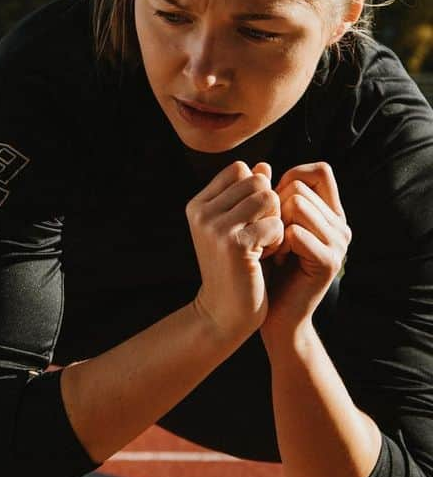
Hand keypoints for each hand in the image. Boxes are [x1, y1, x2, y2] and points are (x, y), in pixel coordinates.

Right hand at [186, 160, 283, 342]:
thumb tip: (263, 165)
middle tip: (260, 234)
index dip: (256, 191)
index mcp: (197, 205)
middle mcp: (201, 212)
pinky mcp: (235, 244)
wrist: (224, 312)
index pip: (240, 170)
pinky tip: (264, 258)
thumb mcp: (239, 226)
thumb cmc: (236, 267)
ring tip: (262, 245)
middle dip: (269, 206)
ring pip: (268, 198)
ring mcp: (215, 227)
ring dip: (275, 222)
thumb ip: (248, 195)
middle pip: (257, 181)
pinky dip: (278, 241)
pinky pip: (276, 224)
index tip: (250, 220)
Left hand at [262, 162, 350, 339]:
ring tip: (270, 247)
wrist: (270, 312)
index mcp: (330, 212)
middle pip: (301, 187)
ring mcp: (339, 243)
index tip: (271, 205)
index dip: (289, 179)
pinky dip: (277, 242)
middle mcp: (341, 224)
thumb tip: (259, 164)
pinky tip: (273, 259)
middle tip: (268, 235)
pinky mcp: (329, 261)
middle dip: (275, 207)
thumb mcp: (266, 225)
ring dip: (274, 224)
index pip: (318, 171)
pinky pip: (297, 232)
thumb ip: (269, 196)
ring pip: (298, 205)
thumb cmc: (264, 267)